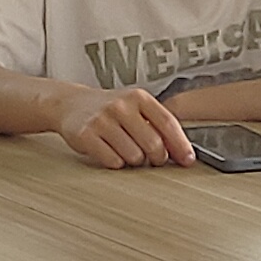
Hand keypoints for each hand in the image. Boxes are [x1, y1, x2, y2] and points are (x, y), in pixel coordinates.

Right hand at [57, 85, 192, 167]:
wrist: (72, 104)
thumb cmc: (110, 110)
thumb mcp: (136, 108)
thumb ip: (157, 125)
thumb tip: (182, 153)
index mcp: (138, 97)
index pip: (168, 123)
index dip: (180, 145)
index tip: (188, 160)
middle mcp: (121, 106)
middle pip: (153, 144)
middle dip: (157, 158)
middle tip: (152, 159)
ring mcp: (102, 120)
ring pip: (134, 156)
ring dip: (134, 161)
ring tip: (126, 151)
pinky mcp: (86, 135)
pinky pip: (113, 161)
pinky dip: (116, 163)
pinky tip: (111, 152)